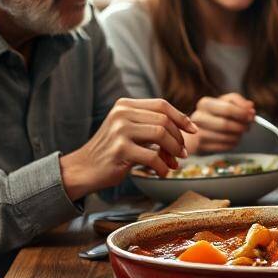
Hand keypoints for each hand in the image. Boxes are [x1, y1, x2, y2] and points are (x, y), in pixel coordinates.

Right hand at [59, 98, 196, 199]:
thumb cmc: (112, 152)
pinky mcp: (120, 150)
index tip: (193, 130)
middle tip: (183, 153)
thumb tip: (187, 129)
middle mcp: (121, 114)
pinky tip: (162, 172)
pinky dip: (163, 166)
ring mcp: (120, 131)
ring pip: (161, 135)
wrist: (84, 169)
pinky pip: (153, 156)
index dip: (181, 117)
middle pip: (164, 120)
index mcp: (125, 105)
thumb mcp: (129, 130)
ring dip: (173, 151)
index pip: (161, 105)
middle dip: (179, 139)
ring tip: (175, 162)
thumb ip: (151, 125)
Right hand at [189, 93, 255, 152]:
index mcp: (205, 103)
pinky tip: (233, 139)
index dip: (242, 113)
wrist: (198, 129)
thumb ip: (238, 102)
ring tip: (240, 133)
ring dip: (238, 136)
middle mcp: (198, 117)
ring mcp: (198, 133)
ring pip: (225, 137)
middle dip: (241, 126)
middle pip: (226, 124)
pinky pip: (223, 147)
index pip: (228, 108)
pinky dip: (232, 143)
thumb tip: (250, 106)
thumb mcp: (225, 103)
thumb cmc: (215, 115)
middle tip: (247, 127)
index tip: (251, 116)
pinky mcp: (200, 146)